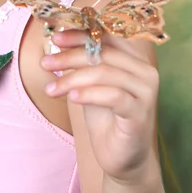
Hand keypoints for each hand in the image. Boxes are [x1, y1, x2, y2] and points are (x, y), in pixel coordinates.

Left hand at [40, 30, 159, 182]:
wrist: (122, 158)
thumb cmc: (106, 116)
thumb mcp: (90, 84)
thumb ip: (83, 62)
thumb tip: (59, 40)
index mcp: (134, 58)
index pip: (107, 37)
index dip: (80, 34)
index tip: (55, 38)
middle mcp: (145, 71)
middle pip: (104, 53)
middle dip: (70, 57)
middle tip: (46, 63)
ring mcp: (145, 92)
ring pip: (105, 73)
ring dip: (72, 79)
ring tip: (51, 88)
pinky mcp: (140, 113)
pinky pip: (112, 96)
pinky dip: (89, 94)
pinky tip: (71, 99)